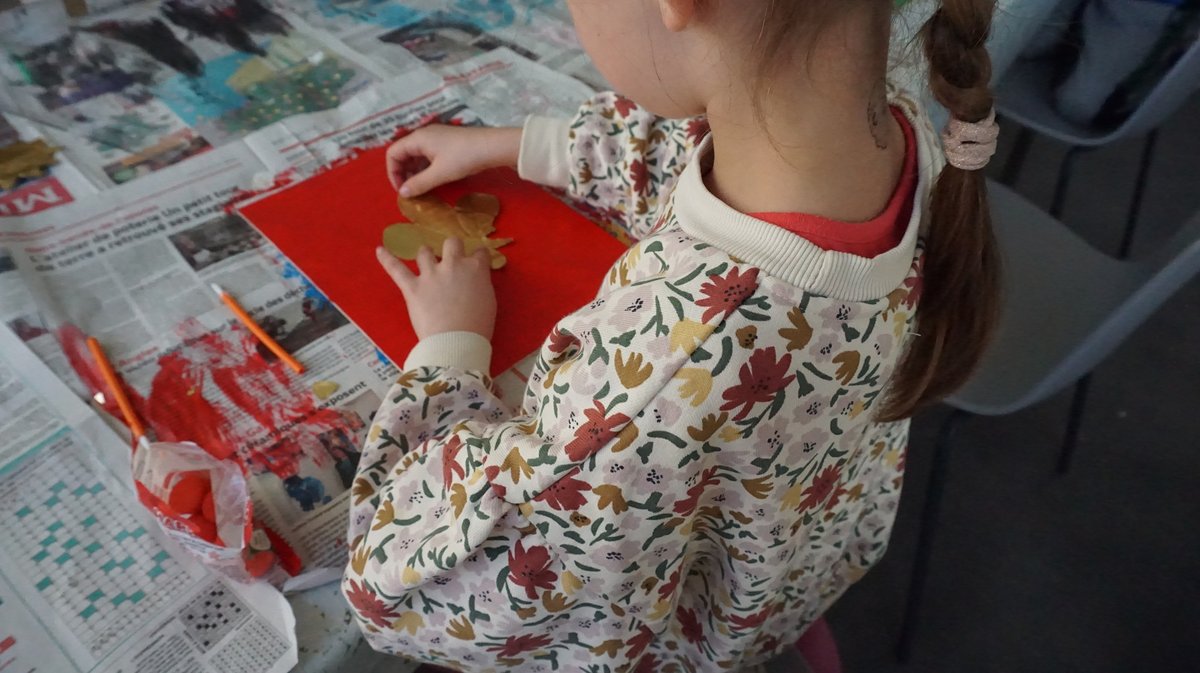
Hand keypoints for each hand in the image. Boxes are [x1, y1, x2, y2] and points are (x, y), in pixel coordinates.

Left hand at [376, 238, 496, 340]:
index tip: (478, 262)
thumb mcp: (489, 300)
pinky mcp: (412, 287)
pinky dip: (387, 259)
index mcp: (475, 269)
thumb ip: (480, 284)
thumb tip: (474, 280)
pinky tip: (379, 250)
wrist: (456, 341)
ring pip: (425, 252)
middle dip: (453, 248)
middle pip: (451, 242)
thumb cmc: (478, 325)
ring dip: (426, 254)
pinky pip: (396, 269)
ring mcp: (430, 275)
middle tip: (452, 258)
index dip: (479, 257)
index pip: (480, 252)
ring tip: (426, 259)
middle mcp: (452, 265)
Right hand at [386, 125, 521, 195]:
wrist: (493, 146)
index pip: (393, 153)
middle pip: (403, 154)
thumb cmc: (464, 157)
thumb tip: (403, 193)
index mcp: (417, 139)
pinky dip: (426, 168)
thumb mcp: (440, 173)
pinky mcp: (447, 143)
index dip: (392, 173)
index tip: (401, 190)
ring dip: (415, 172)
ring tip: (421, 188)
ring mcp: (436, 138)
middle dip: (403, 173)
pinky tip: (433, 180)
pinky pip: (428, 156)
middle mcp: (424, 136)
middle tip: (411, 191)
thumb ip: (419, 184)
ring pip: (416, 156)